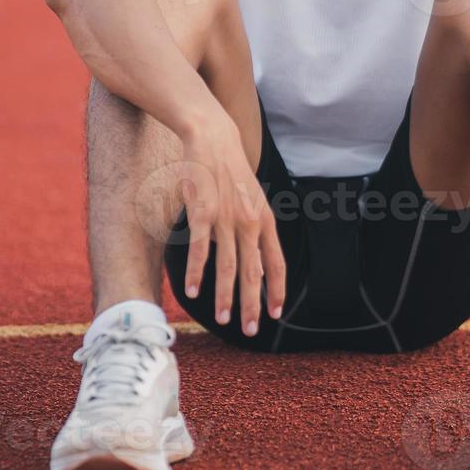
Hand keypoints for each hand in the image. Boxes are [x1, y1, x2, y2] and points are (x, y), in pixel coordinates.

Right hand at [178, 112, 286, 336]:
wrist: (214, 139)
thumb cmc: (231, 172)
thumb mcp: (252, 200)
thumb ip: (253, 230)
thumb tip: (255, 263)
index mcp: (265, 220)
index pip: (276, 263)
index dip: (278, 290)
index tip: (276, 313)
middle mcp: (249, 223)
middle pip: (253, 273)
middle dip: (252, 305)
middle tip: (250, 330)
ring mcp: (226, 219)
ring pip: (228, 267)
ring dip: (225, 297)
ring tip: (223, 320)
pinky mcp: (203, 213)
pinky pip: (199, 250)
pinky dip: (196, 273)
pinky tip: (192, 291)